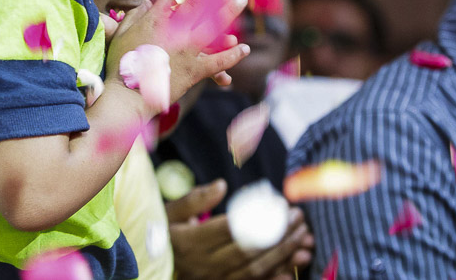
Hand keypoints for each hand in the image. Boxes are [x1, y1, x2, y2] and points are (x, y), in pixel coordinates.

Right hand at [106, 0, 249, 103]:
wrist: (128, 95)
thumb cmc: (120, 66)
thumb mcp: (121, 36)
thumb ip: (133, 17)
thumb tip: (144, 4)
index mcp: (155, 22)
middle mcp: (174, 31)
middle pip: (197, 3)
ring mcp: (187, 50)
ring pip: (213, 26)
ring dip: (228, 11)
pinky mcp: (194, 70)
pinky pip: (219, 61)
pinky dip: (233, 55)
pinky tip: (244, 48)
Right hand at [166, 180, 313, 279]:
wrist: (151, 263)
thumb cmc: (162, 232)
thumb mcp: (169, 211)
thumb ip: (195, 200)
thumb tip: (221, 185)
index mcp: (190, 242)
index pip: (230, 229)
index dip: (258, 218)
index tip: (281, 204)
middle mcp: (203, 266)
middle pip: (247, 250)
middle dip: (278, 235)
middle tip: (298, 217)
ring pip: (253, 271)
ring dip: (282, 257)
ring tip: (305, 240)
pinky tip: (292, 273)